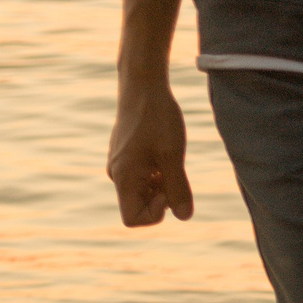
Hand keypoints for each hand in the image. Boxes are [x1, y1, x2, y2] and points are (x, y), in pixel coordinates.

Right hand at [108, 81, 194, 226]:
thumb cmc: (157, 117)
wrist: (143, 83)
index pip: (133, 219)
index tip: (168, 188)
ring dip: (161, 185)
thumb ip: (178, 188)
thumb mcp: (172, 155)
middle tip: (172, 170)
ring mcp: (120, 165)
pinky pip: (143, 178)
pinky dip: (158, 174)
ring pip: (143, 192)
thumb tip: (184, 217)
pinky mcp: (127, 156)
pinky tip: (165, 153)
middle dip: (161, 198)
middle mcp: (117, 174)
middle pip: (139, 207)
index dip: (156, 213)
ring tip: (169, 158)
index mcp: (123, 177)